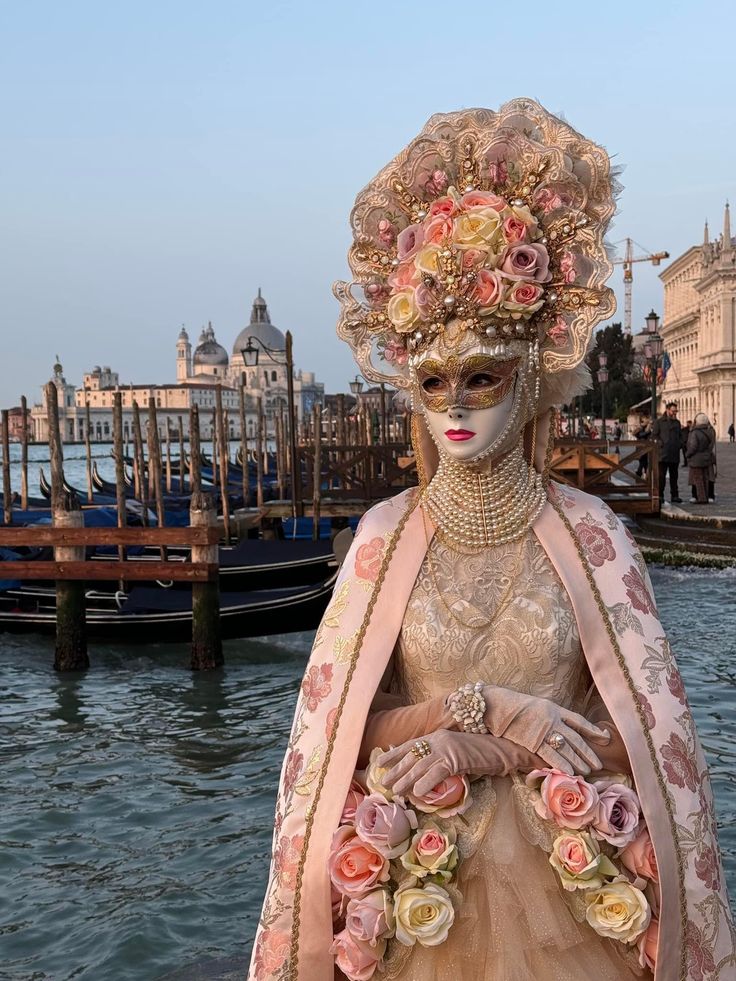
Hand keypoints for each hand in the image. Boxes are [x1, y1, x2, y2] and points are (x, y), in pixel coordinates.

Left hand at [376, 729, 543, 797]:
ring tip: (394, 791)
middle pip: (411, 756)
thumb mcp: (455, 752)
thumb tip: (423, 773)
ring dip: (406, 780)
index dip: (394, 754)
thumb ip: (440, 758)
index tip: (380, 763)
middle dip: (396, 770)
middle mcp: (438, 740)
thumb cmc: (481, 753)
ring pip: (420, 766)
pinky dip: (426, 783)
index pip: (409, 745)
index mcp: (437, 737)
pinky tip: (417, 792)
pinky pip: (437, 772)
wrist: (502, 748)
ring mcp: (447, 748)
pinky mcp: (456, 758)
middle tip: (382, 783)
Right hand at [482, 685, 610, 775]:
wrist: (498, 706)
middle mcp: (552, 718)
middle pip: (576, 737)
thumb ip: (550, 716)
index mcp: (554, 708)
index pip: (578, 720)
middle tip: (598, 764)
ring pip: (566, 748)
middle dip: (588, 752)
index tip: (605, 737)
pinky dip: (561, 764)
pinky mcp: (533, 740)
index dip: (592, 730)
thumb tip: (560, 728)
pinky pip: (551, 754)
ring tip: (587, 771)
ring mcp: (544, 729)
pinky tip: (570, 772)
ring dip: (578, 761)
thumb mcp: (537, 706)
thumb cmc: (514, 707)